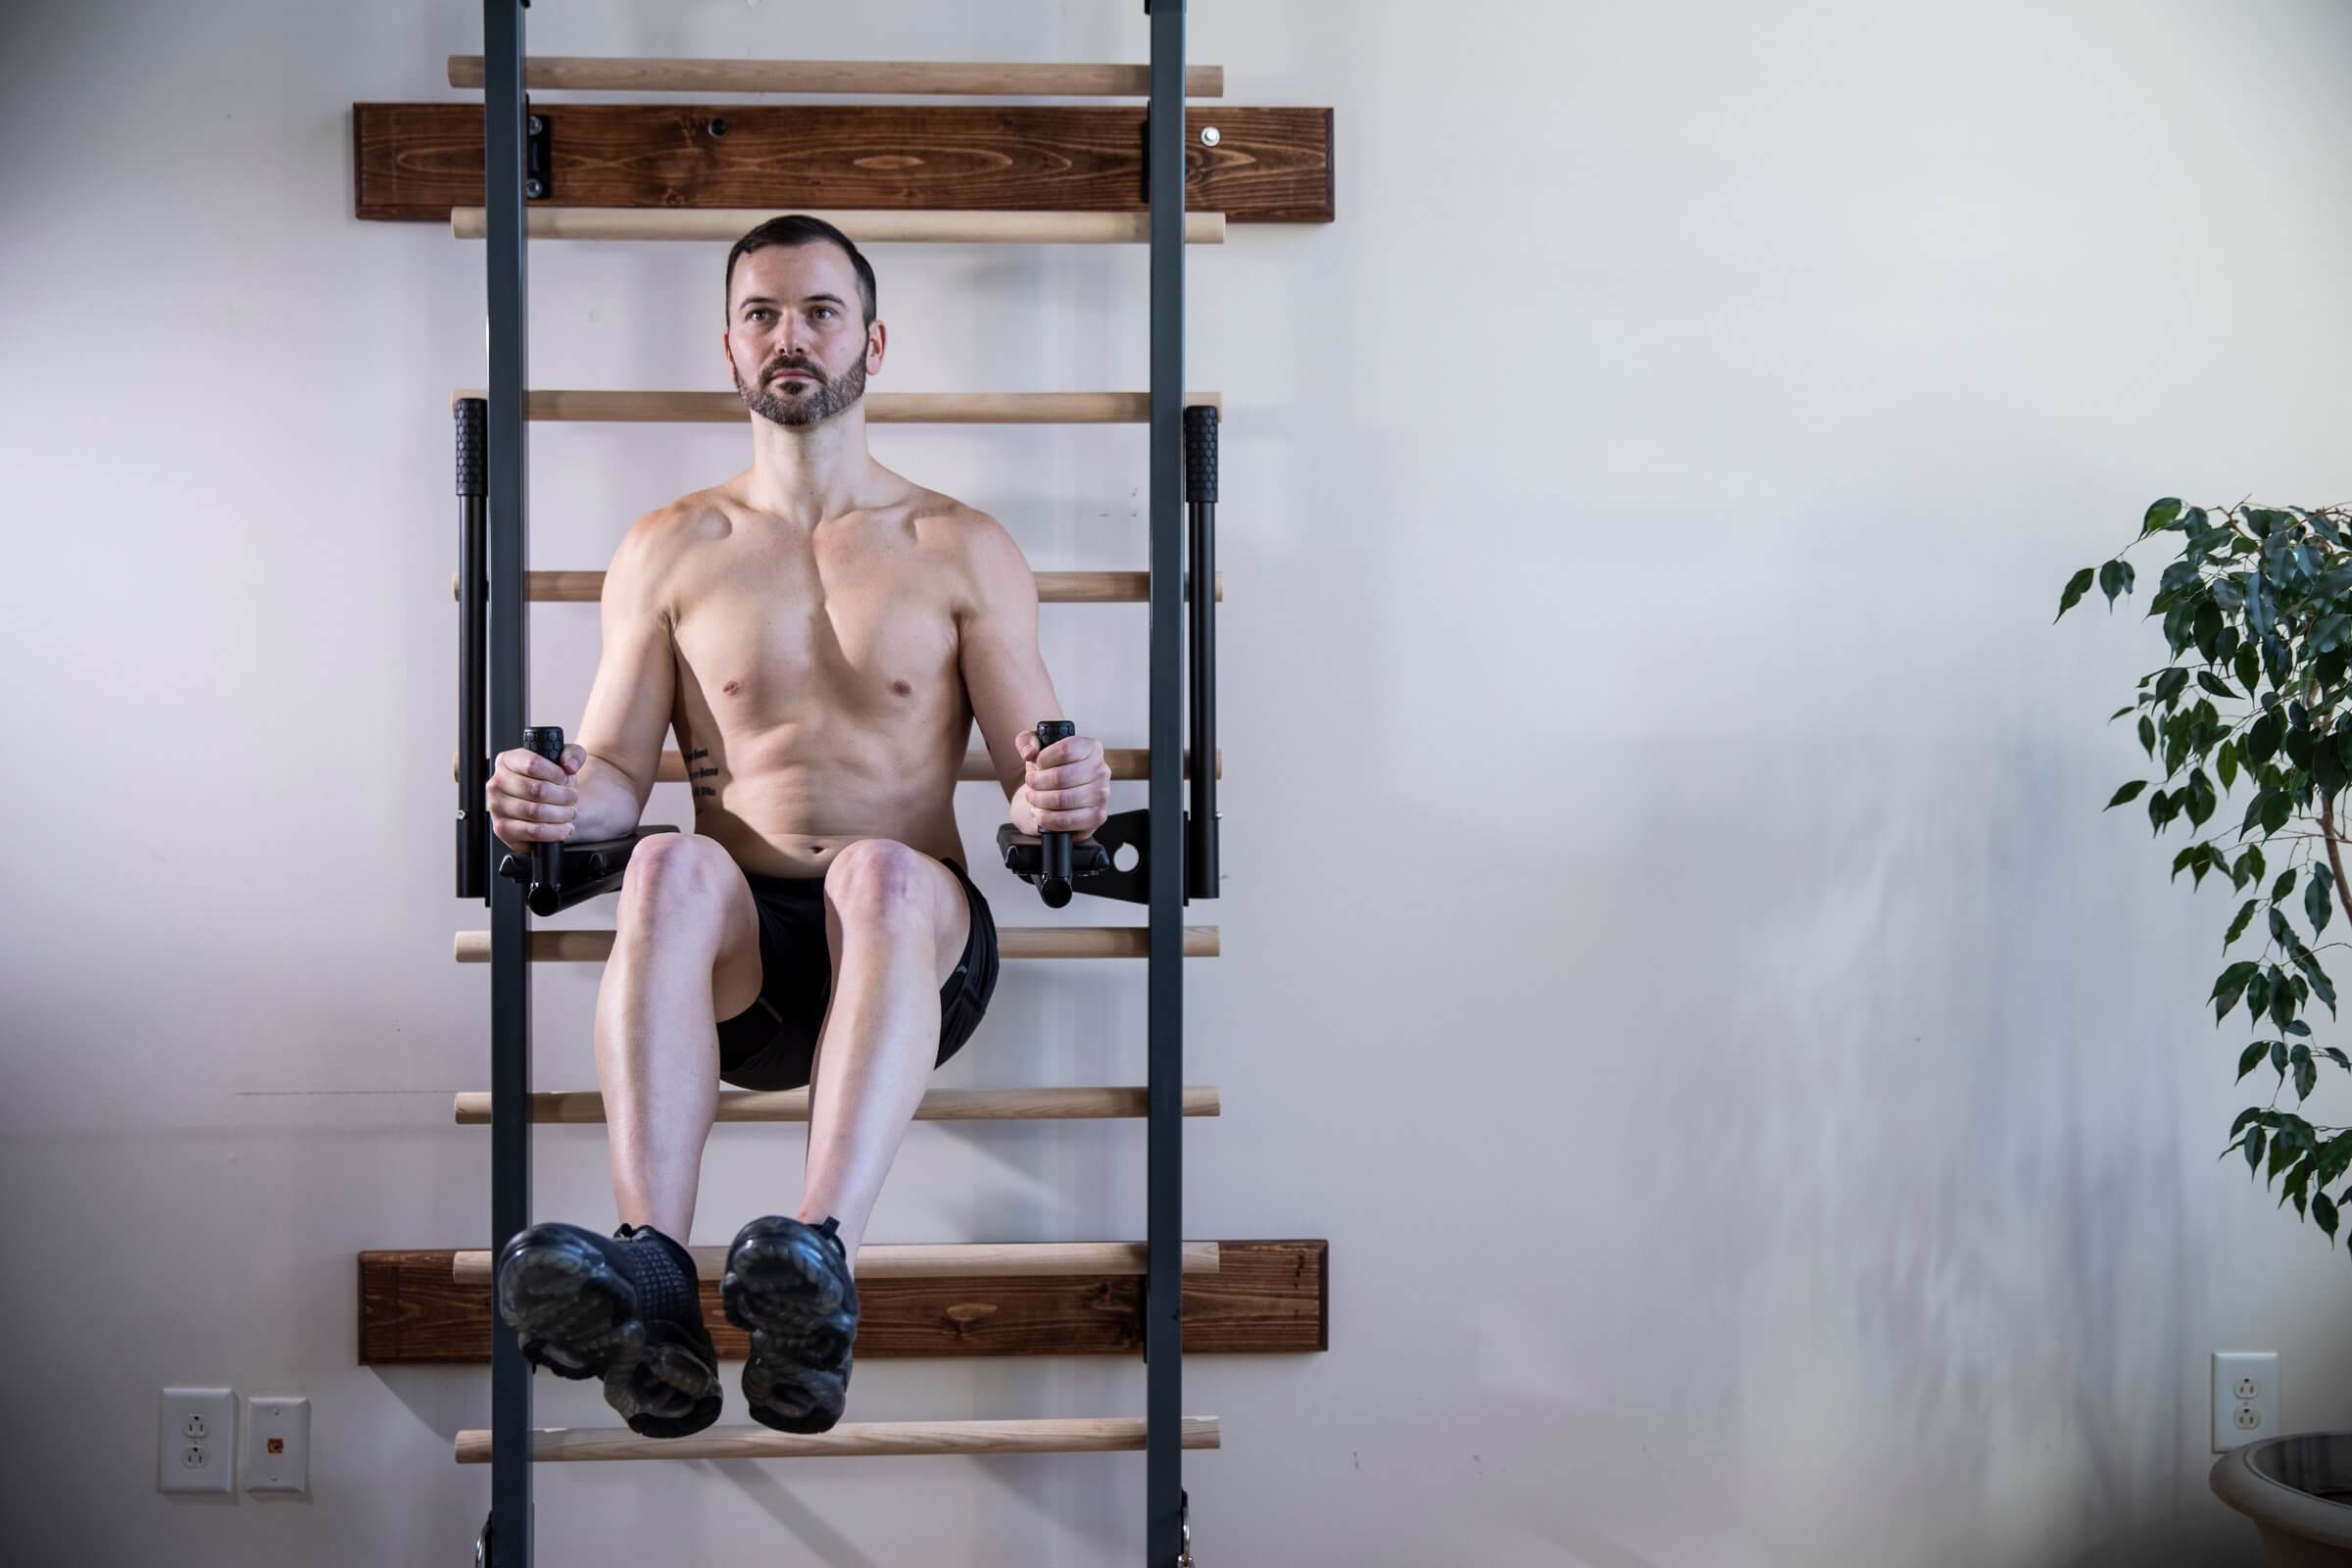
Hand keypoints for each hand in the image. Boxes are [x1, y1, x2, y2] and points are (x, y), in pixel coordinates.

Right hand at [486, 742, 583, 856]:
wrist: (546, 804)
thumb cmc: (552, 780)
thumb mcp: (566, 760)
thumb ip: (573, 755)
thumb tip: (569, 766)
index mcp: (508, 761)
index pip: (532, 764)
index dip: (556, 774)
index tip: (565, 779)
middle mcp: (496, 783)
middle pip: (536, 790)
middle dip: (563, 796)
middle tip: (572, 798)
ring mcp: (496, 807)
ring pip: (535, 812)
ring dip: (561, 814)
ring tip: (570, 813)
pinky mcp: (502, 829)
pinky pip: (532, 832)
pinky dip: (554, 832)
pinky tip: (563, 828)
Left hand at [1013, 728, 1111, 838]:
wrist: (1058, 793)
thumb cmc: (1050, 769)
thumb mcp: (1035, 747)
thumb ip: (1027, 742)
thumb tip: (1029, 753)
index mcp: (1091, 748)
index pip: (1065, 750)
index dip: (1043, 759)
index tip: (1036, 764)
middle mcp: (1101, 770)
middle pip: (1060, 777)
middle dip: (1036, 783)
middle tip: (1031, 784)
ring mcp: (1102, 795)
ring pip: (1061, 800)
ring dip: (1038, 800)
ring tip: (1033, 797)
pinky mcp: (1097, 816)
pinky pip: (1065, 820)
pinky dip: (1046, 818)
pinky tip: (1041, 812)